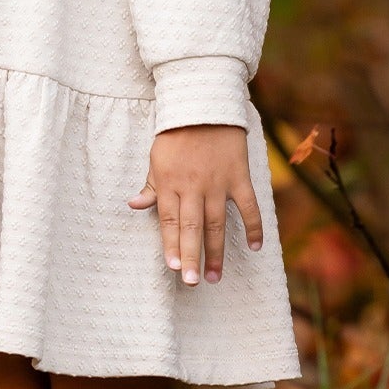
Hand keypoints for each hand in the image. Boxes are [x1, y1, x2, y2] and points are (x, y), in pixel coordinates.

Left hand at [127, 124, 261, 283]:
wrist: (205, 106)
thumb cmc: (176, 135)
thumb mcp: (156, 158)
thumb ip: (150, 185)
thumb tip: (134, 205)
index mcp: (169, 182)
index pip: (169, 221)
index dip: (171, 246)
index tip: (173, 269)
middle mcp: (193, 186)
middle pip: (192, 227)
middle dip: (192, 256)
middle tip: (192, 282)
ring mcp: (218, 183)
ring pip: (217, 223)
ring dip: (217, 251)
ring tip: (215, 277)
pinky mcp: (239, 177)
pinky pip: (248, 206)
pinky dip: (253, 226)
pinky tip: (255, 248)